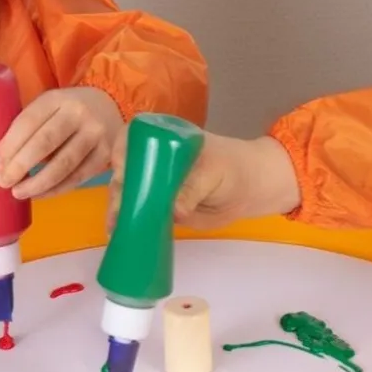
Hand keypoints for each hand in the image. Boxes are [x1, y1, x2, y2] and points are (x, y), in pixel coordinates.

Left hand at [0, 87, 123, 199]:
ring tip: (18, 192)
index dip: (11, 144)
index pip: (30, 121)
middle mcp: (79, 114)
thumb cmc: (66, 111)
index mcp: (58, 98)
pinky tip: (39, 194)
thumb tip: (2, 162)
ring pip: (64, 163)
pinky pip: (78, 176)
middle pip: (46, 142)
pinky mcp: (106, 154)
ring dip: (38, 182)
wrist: (108, 107)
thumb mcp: (48, 107)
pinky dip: (56, 189)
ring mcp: (96, 134)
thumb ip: (28, 127)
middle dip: (20, 165)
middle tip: (2, 181)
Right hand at [105, 129, 300, 233]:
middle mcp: (155, 158)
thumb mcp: (214, 173)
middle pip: (126, 169)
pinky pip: (142, 211)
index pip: (133, 137)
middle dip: (118, 189)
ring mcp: (156, 183)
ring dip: (119, 209)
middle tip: (119, 210)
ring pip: (128, 193)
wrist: (254, 189)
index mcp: (166, 139)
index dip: (122, 152)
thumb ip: (193, 189)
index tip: (120, 170)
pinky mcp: (161, 206)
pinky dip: (131, 221)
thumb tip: (173, 211)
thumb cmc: (235, 168)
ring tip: (117, 227)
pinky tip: (123, 233)